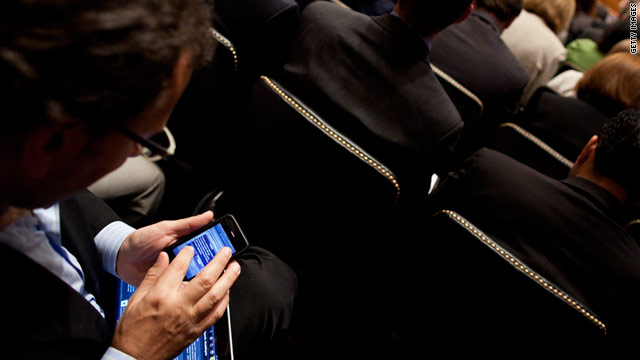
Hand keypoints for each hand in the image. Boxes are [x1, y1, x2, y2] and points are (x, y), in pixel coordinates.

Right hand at [111, 245, 240, 359]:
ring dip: (228, 280)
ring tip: (234, 268)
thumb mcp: (136, 299)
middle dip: (219, 262)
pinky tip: (227, 292)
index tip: (191, 248)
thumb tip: (162, 257)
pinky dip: (224, 301)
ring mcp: (189, 320)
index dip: (187, 254)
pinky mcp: (196, 331)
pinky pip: (216, 314)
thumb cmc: (132, 331)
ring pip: (215, 296)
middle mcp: (178, 307)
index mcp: (160, 296)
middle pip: (205, 280)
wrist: (134, 358)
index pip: (179, 268)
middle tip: (226, 252)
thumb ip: (151, 276)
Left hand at [116, 211, 213, 286]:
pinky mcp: (170, 287)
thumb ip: (187, 224)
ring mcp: (178, 274)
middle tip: (221, 266)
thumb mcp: (165, 228)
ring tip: (208, 280)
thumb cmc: (142, 240)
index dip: (219, 248)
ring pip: (196, 278)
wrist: (121, 258)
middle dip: (214, 266)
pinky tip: (192, 290)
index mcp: (186, 245)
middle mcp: (185, 260)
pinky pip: (182, 290)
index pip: (208, 246)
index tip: (229, 249)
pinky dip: (187, 290)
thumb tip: (208, 215)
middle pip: (206, 264)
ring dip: (202, 279)